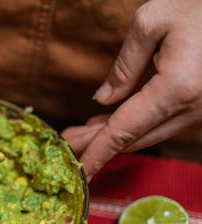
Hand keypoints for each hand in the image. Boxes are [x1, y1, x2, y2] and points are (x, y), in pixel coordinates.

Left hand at [61, 0, 201, 178]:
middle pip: (134, 138)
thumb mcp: (151, 23)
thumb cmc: (196, 5)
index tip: (78, 173)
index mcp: (176, 88)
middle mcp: (191, 107)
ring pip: (148, 134)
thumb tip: (103, 100)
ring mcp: (200, 110)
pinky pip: (162, 124)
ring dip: (114, 137)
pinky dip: (134, 126)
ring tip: (81, 134)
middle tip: (67, 144)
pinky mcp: (201, 106)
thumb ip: (124, 66)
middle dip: (97, 145)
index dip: (97, 154)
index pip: (124, 131)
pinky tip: (110, 123)